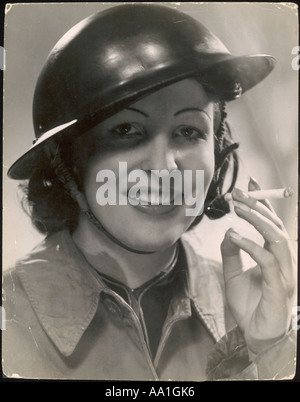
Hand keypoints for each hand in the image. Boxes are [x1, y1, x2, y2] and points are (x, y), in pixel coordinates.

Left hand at [221, 178, 295, 355]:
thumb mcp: (232, 275)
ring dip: (257, 220)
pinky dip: (251, 245)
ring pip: (276, 238)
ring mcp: (284, 273)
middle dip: (258, 206)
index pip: (271, 224)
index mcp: (273, 256)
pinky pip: (267, 260)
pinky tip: (235, 237)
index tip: (250, 184)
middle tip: (238, 192)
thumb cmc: (248, 305)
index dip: (263, 203)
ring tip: (238, 208)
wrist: (255, 335)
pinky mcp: (279, 286)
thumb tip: (228, 232)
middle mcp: (282, 260)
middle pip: (275, 226)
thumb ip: (230, 254)